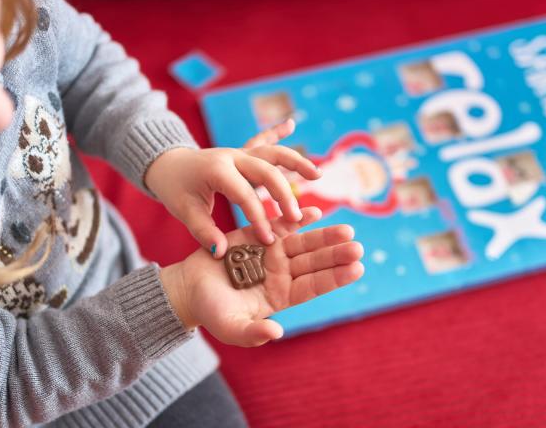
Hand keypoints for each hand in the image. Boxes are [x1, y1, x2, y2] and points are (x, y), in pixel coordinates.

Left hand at [145, 119, 320, 257]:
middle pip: (266, 172)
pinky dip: (277, 132)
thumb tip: (220, 253)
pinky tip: (291, 123)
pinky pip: (263, 140)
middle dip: (284, 195)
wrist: (165, 163)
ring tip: (317, 174)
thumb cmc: (174, 188)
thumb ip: (203, 232)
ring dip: (295, 162)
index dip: (258, 218)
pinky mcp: (243, 152)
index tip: (268, 240)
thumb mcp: (184, 211)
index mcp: (218, 171)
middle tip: (297, 217)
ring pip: (272, 153)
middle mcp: (232, 157)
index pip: (245, 196)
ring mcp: (239, 152)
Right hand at [160, 207, 363, 346]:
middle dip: (336, 254)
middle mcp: (282, 274)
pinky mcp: (258, 235)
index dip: (335, 277)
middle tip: (357, 246)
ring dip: (324, 235)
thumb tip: (276, 333)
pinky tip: (315, 212)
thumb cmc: (211, 312)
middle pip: (314, 262)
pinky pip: (282, 225)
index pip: (314, 286)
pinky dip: (298, 218)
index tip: (357, 269)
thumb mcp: (231, 327)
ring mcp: (272, 253)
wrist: (188, 288)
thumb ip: (253, 333)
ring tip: (346, 230)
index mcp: (281, 296)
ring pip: (304, 243)